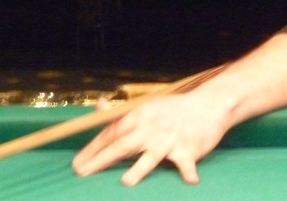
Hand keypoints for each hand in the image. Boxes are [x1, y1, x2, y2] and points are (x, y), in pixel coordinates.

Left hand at [72, 90, 228, 185]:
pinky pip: (187, 162)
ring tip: (127, 181)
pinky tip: (190, 181)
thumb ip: (122, 112)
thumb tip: (98, 106)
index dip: (94, 147)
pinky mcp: (189, 149)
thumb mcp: (147, 105)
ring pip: (153, 155)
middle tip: (83, 172)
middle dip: (102, 159)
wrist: (208, 105)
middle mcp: (154, 127)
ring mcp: (172, 139)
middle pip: (125, 145)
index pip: (113, 131)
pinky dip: (189, 171)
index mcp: (142, 115)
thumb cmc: (174, 109)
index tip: (78, 162)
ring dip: (140, 168)